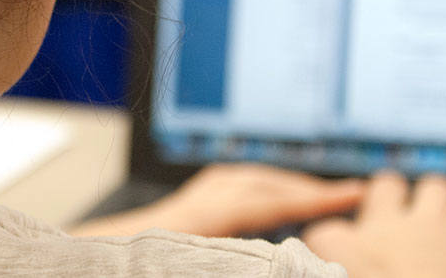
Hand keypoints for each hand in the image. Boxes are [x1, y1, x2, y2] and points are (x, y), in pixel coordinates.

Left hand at [70, 163, 362, 236]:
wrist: (88, 262)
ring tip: (323, 197)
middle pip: (266, 184)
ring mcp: (187, 198)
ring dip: (288, 186)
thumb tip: (283, 255)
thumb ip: (240, 258)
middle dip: (311, 189)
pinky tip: (274, 198)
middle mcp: (196, 199)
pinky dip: (261, 187)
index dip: (318, 200)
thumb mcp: (190, 263)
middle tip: (356, 193)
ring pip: (249, 180)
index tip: (357, 194)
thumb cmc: (135, 265)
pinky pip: (232, 185)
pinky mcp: (183, 204)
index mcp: (201, 218)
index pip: (272, 203)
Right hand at [302, 172, 445, 277]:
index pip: (386, 186)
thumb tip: (320, 228)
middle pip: (434, 184)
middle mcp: (427, 225)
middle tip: (426, 213)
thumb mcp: (331, 263)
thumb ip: (324, 240)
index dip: (387, 192)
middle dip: (432, 193)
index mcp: (385, 225)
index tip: (386, 203)